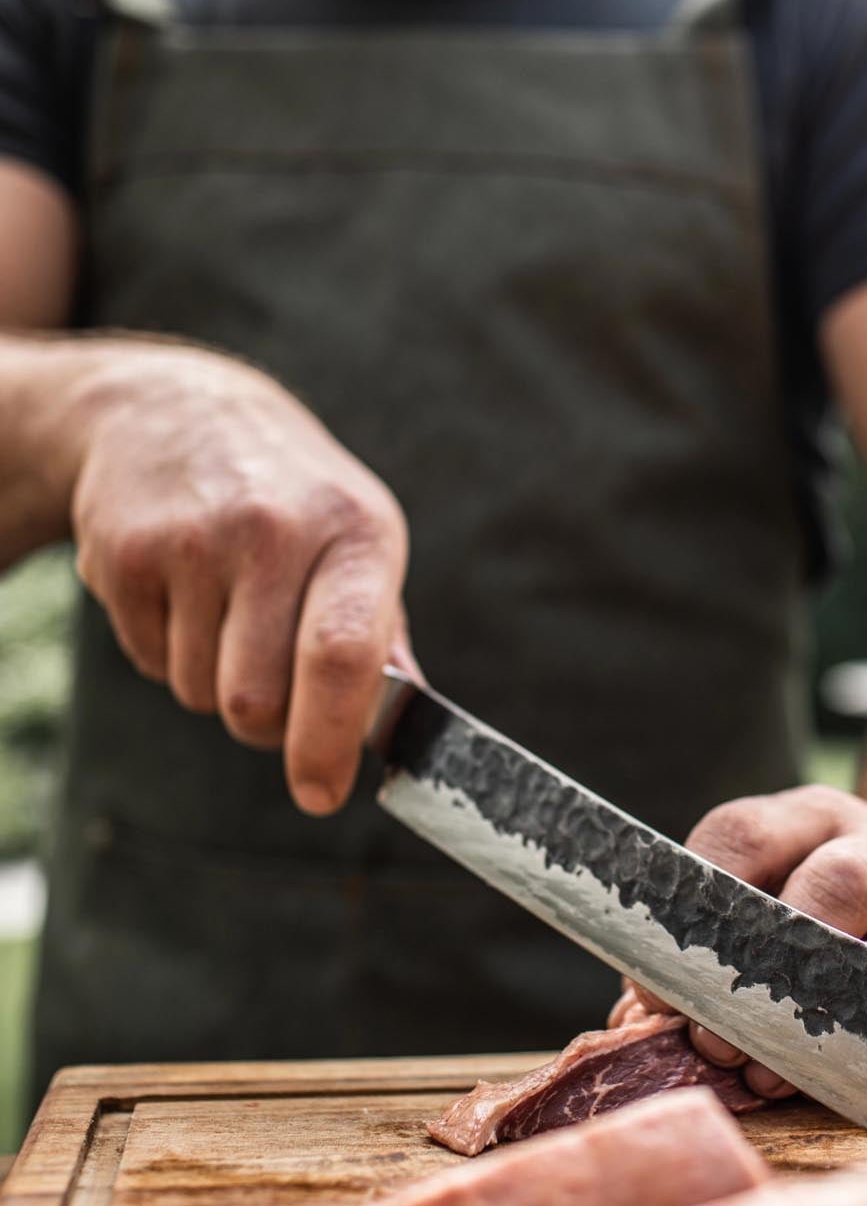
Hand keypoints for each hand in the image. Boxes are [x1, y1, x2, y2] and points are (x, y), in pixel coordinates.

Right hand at [69, 343, 409, 815]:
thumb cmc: (293, 497)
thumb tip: (404, 724)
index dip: (328, 740)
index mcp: (355, 531)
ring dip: (212, 681)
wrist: (176, 411)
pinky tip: (180, 589)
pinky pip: (147, 661)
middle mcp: (274, 529)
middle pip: (255, 701)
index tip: (321, 794)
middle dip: (265, 723)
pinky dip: (165, 649)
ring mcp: (192, 538)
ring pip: (197, 693)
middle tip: (272, 683)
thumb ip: (380, 637)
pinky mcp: (124, 552)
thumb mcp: (359, 538)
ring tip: (224, 609)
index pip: (342, 653)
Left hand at [622, 785, 866, 1098]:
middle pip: (836, 883)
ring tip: (774, 1071)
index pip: (745, 835)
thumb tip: (634, 1024)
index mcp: (807, 817)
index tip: (657, 987)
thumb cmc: (810, 915)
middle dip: (772, 968)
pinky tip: (843, 1077)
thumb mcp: (758, 897)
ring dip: (834, 1015)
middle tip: (719, 1038)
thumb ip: (697, 951)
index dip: (699, 909)